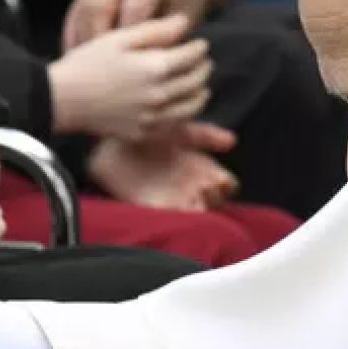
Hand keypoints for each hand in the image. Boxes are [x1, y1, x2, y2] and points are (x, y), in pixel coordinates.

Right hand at [48, 15, 213, 140]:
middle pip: (196, 80)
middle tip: (203, 61)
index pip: (192, 56)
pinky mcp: (143, 132)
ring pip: (192, 105)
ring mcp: (153, 117)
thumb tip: (185, 22)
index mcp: (155, 67)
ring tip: (200, 84)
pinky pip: (175, 124)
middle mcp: (160, 95)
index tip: (200, 43)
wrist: (62, 100)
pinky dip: (186, 113)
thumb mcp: (119, 38)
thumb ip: (156, 30)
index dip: (199, 47)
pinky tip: (183, 106)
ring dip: (200, 92)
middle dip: (203, 67)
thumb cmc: (87, 64)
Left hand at [87, 122, 239, 211]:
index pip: (225, 184)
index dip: (227, 185)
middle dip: (216, 196)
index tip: (221, 179)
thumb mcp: (181, 131)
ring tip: (198, 191)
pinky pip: (174, 217)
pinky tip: (181, 203)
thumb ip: (206, 135)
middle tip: (208, 185)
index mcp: (201, 170)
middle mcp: (191, 187)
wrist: (116, 142)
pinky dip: (181, 215)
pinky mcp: (156, 206)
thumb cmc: (151, 134)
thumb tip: (232, 141)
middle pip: (215, 201)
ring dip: (202, 207)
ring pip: (199, 212)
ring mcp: (175, 199)